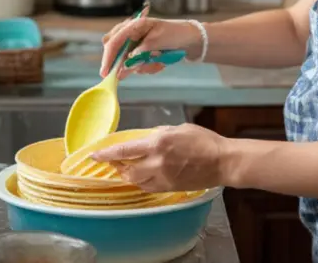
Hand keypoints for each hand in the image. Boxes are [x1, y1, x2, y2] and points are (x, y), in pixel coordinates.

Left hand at [88, 123, 228, 191]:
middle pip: (126, 170)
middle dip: (116, 166)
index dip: (106, 154)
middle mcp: (157, 162)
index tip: (95, 155)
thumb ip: (159, 134)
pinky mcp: (170, 187)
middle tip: (113, 162)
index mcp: (157, 143)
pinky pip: (148, 187)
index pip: (124, 151)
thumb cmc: (204, 141)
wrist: (223, 162)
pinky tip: (143, 176)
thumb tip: (146, 139)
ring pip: (136, 181)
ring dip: (128, 175)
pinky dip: (141, 182)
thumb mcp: (179, 129)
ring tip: (127, 168)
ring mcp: (163, 177)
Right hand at [99, 18, 200, 78]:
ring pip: (126, 61)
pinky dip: (148, 67)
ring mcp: (135, 43)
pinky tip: (160, 63)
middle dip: (121, 64)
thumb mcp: (158, 41)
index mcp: (134, 25)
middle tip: (125, 75)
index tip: (106, 72)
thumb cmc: (176, 33)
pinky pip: (137, 65)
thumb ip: (140, 53)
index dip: (108, 58)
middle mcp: (131, 33)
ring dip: (141, 66)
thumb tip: (125, 66)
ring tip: (159, 62)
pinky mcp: (141, 53)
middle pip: (114, 50)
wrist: (191, 39)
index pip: (114, 41)